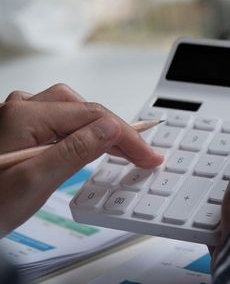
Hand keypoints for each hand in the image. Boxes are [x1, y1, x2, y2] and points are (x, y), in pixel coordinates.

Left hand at [0, 84, 162, 234]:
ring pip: (75, 111)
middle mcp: (22, 109)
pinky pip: (61, 120)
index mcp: (25, 116)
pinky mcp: (20, 128)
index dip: (127, 136)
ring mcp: (19, 116)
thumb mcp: (35, 182)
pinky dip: (83, 131)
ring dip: (101, 128)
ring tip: (122, 150)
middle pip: (86, 109)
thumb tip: (110, 128)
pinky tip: (92, 145)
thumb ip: (75, 151)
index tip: (148, 155)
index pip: (93, 116)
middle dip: (117, 131)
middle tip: (141, 155)